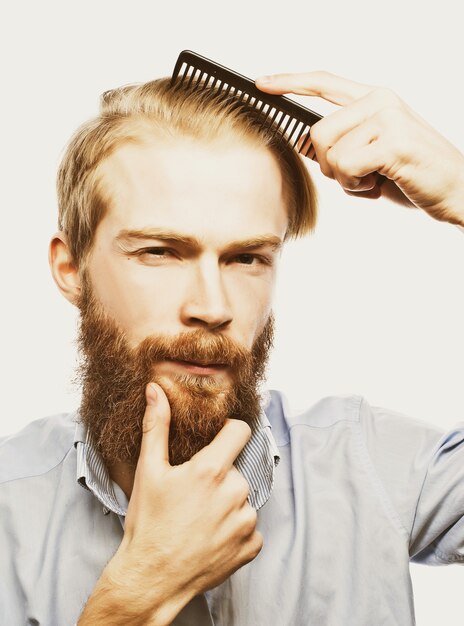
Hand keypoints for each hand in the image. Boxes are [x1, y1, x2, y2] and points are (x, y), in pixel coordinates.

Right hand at [79, 382, 261, 625]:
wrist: (150, 579)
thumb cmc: (148, 524)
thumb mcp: (148, 471)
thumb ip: (156, 426)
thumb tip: (156, 390)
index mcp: (212, 470)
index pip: (240, 431)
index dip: (227, 432)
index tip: (214, 442)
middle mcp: (236, 492)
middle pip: (236, 468)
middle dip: (219, 476)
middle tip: (192, 494)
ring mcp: (246, 521)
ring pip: (243, 498)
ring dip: (227, 504)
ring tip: (199, 519)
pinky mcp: (251, 546)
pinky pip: (250, 527)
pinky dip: (235, 529)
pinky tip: (210, 537)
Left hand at [256, 71, 463, 225]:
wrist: (456, 191)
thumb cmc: (411, 175)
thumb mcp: (372, 155)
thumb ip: (342, 143)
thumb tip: (305, 144)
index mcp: (374, 99)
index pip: (324, 82)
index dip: (290, 82)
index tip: (262, 83)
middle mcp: (379, 100)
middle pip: (317, 133)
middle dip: (330, 166)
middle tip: (360, 175)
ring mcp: (388, 116)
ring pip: (330, 153)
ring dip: (346, 180)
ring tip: (375, 179)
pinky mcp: (393, 140)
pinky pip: (347, 167)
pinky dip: (357, 187)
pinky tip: (380, 185)